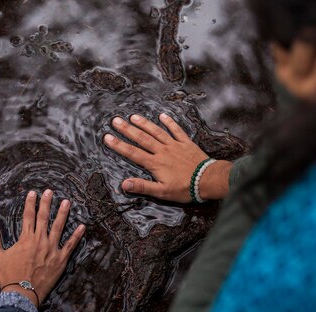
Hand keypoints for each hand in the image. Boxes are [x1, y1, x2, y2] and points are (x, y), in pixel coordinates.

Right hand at [0, 189, 85, 306]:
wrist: (21, 294)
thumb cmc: (8, 276)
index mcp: (25, 239)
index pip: (28, 216)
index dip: (30, 203)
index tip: (33, 193)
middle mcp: (39, 241)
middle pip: (44, 218)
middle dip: (47, 203)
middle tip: (50, 191)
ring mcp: (51, 249)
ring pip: (59, 227)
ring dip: (63, 213)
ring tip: (67, 202)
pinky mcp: (60, 260)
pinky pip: (70, 245)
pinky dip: (77, 236)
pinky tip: (82, 226)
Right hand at [104, 113, 232, 202]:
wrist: (208, 180)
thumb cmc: (185, 189)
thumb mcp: (162, 192)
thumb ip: (142, 186)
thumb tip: (124, 184)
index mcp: (155, 163)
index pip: (133, 153)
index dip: (119, 145)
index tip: (107, 137)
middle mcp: (162, 151)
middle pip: (142, 138)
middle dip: (127, 130)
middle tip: (115, 121)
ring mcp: (174, 145)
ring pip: (156, 132)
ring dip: (144, 124)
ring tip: (132, 116)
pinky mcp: (186, 143)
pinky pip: (176, 130)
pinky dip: (169, 122)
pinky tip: (162, 116)